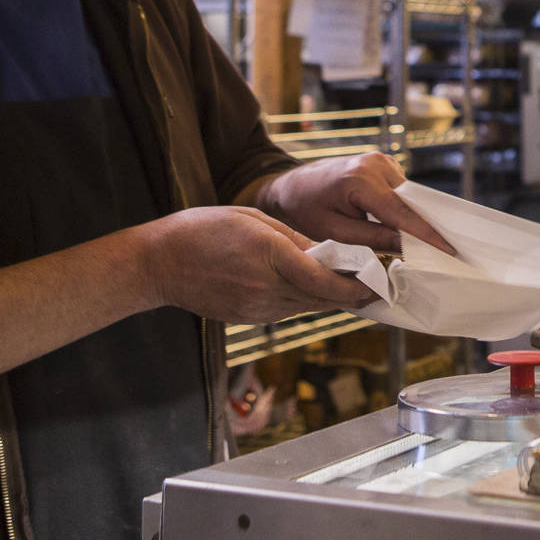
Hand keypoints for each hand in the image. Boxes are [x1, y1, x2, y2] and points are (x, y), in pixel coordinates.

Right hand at [131, 205, 378, 321]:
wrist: (159, 264)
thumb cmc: (202, 231)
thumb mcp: (253, 221)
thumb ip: (294, 239)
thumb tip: (326, 253)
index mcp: (270, 258)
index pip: (324, 281)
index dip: (356, 285)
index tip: (379, 281)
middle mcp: (267, 289)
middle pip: (324, 300)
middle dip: (354, 295)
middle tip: (380, 285)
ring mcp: (257, 309)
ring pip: (308, 308)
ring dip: (332, 299)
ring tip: (356, 287)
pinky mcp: (249, 318)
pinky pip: (288, 311)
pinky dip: (306, 301)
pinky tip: (316, 290)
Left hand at [256, 154, 455, 254]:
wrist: (290, 184)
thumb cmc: (305, 209)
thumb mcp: (334, 231)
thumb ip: (372, 238)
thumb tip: (407, 246)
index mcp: (360, 180)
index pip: (401, 212)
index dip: (427, 234)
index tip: (449, 250)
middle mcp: (375, 164)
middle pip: (410, 202)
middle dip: (424, 227)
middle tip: (444, 253)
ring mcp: (380, 160)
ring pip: (408, 196)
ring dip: (412, 218)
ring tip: (424, 245)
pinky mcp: (382, 162)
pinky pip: (401, 190)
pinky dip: (403, 208)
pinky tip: (403, 227)